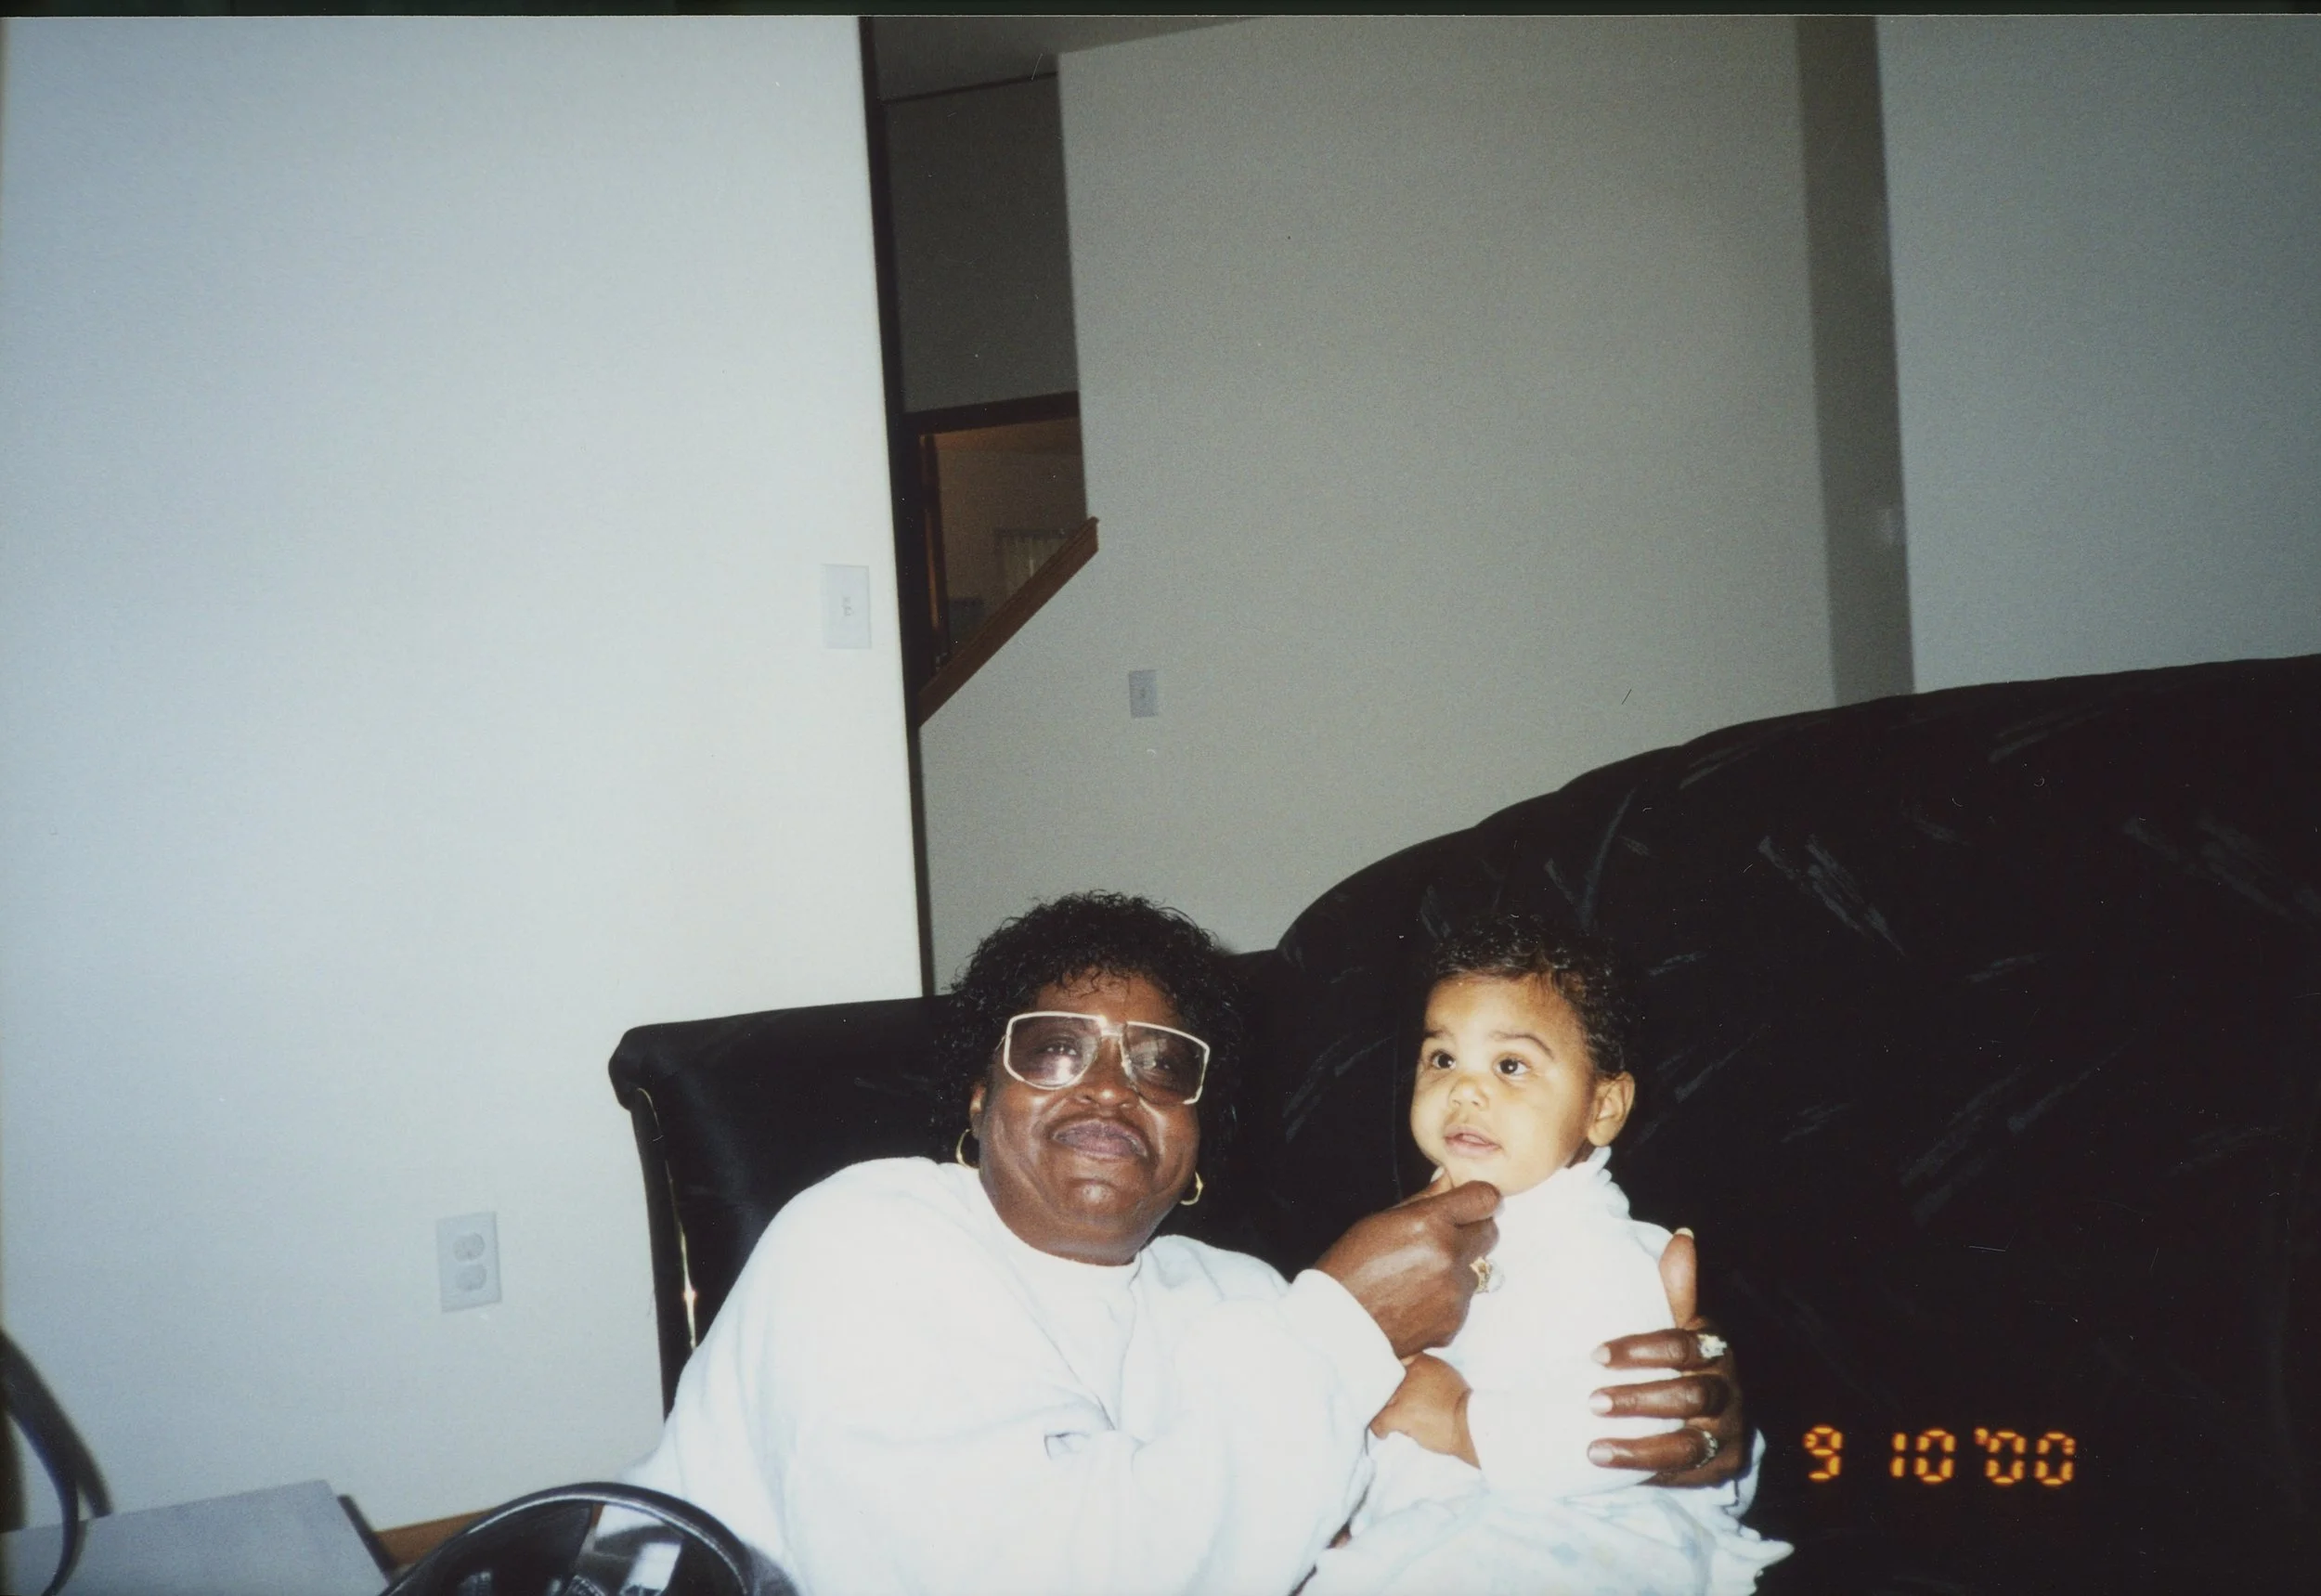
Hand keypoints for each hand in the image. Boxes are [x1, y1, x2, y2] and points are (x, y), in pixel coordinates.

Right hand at [1315, 1180, 1499, 1358]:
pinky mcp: (1455, 1321)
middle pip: (1489, 1232)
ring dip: (1457, 1269)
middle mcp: (1449, 1255)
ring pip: (1475, 1269)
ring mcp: (1455, 1292)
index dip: (1480, 1199)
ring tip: (1419, 1277)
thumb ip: (1424, 1199)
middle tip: (1443, 1239)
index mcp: (1430, 1222)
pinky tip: (1417, 1300)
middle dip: (1471, 1231)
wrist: (1338, 1324)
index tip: (1472, 1203)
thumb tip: (1450, 1180)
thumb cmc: (1351, 1267)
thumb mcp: (1382, 1221)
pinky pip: (1463, 1301)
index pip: (1485, 1199)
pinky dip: (1447, 1299)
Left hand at [1370, 1353, 1477, 1465]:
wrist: (1471, 1424)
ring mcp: (1404, 1393)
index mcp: (1423, 1362)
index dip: (1389, 1373)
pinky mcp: (1401, 1413)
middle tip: (1385, 1403)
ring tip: (1386, 1418)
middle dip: (1385, 1393)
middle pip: (1386, 1381)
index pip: (1396, 1362)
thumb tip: (1413, 1383)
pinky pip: (1380, 1421)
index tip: (1387, 1383)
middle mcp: (1411, 1373)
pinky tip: (1384, 1433)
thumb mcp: (1447, 1377)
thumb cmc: (1463, 1405)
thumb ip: (1428, 1375)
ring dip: (1383, 1410)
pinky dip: (1379, 1428)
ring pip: (1381, 1400)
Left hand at [1585, 1229, 1746, 1486]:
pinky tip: (1613, 1467)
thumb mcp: (1682, 1322)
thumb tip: (1684, 1236)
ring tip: (1594, 1447)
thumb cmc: (1686, 1356)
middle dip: (1638, 1398)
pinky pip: (1687, 1474)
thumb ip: (1679, 1286)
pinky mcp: (1720, 1466)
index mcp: (1715, 1350)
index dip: (1641, 1350)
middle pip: (1689, 1395)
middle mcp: (1727, 1391)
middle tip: (1591, 1400)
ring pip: (1688, 1443)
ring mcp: (1727, 1432)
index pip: (1684, 1347)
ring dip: (1639, 1447)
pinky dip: (1649, 1472)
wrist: (1716, 1409)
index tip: (1595, 1354)